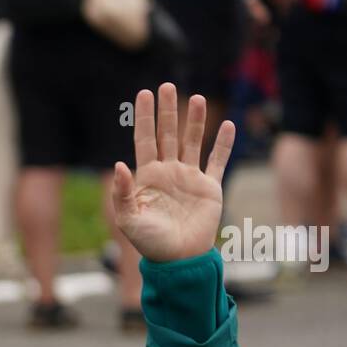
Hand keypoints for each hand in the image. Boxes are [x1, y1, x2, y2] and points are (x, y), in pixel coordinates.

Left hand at [112, 84, 234, 262]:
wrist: (179, 260)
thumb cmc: (150, 243)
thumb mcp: (129, 219)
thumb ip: (122, 193)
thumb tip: (119, 165)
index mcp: (147, 176)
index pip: (144, 140)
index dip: (144, 118)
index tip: (144, 94)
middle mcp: (168, 172)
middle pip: (167, 134)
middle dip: (166, 111)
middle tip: (167, 86)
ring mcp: (189, 178)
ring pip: (192, 142)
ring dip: (194, 121)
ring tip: (195, 98)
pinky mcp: (209, 187)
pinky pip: (217, 161)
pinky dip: (224, 144)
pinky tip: (227, 125)